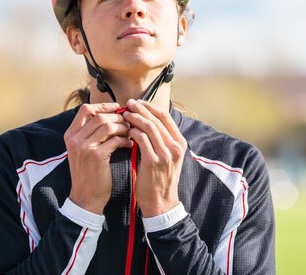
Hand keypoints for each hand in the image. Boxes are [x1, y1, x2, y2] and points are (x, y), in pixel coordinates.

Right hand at [65, 103, 131, 213]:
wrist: (86, 197)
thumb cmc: (88, 172)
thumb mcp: (82, 150)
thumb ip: (91, 133)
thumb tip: (110, 114)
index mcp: (71, 134)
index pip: (85, 109)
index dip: (103, 106)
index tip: (117, 108)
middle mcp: (75, 139)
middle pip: (99, 116)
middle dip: (117, 117)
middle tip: (128, 123)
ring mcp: (85, 147)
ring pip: (108, 126)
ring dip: (122, 128)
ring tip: (129, 133)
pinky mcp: (96, 156)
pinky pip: (115, 140)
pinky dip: (125, 140)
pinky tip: (129, 145)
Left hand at [123, 99, 186, 216]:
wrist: (161, 202)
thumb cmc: (160, 178)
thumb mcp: (168, 157)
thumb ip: (162, 140)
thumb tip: (147, 121)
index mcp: (180, 143)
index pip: (165, 117)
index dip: (151, 107)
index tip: (139, 102)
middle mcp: (175, 146)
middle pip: (157, 119)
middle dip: (141, 109)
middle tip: (128, 104)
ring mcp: (166, 153)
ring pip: (149, 127)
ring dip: (135, 118)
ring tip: (125, 115)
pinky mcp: (154, 161)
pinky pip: (142, 139)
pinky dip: (133, 132)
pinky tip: (126, 131)